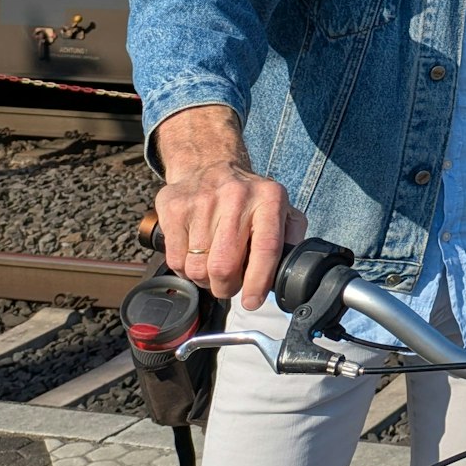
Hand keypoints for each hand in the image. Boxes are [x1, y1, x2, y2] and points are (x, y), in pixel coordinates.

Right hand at [151, 105, 305, 309]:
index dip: (258, 282)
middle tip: (229, 284)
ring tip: (212, 266)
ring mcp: (202, 202)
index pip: (266, 248)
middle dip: (226, 287)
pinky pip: (175, 260)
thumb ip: (290, 237)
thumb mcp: (280, 208)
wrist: (208, 164)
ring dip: (205, 280)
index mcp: (269, 199)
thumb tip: (290, 271)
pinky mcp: (175, 209)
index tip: (253, 302)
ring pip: (198, 268)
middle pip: (225, 266)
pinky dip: (184, 269)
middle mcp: (236, 197)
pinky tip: (194, 255)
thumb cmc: (249, 197)